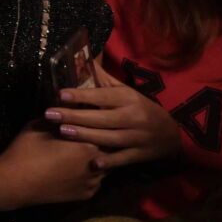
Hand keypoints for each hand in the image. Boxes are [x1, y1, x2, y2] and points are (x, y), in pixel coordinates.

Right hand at [0, 124, 106, 207]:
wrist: (16, 183)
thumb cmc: (26, 151)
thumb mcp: (39, 126)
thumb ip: (60, 115)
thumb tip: (71, 103)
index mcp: (87, 145)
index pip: (103, 132)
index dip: (97, 125)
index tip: (91, 120)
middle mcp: (97, 165)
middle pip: (109, 150)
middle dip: (100, 143)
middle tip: (87, 136)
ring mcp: (92, 182)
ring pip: (104, 167)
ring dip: (97, 159)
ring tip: (82, 153)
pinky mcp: (86, 194)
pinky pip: (95, 181)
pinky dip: (89, 174)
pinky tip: (76, 169)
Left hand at [45, 64, 183, 166]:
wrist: (171, 134)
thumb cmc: (140, 108)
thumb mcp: (126, 91)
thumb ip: (104, 79)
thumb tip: (83, 59)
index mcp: (128, 98)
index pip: (102, 96)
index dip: (82, 95)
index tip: (61, 95)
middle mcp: (134, 117)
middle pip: (102, 117)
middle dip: (75, 116)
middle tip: (50, 114)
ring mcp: (138, 137)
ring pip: (110, 137)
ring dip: (86, 135)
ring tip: (62, 131)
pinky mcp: (140, 154)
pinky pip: (123, 158)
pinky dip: (110, 161)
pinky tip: (93, 163)